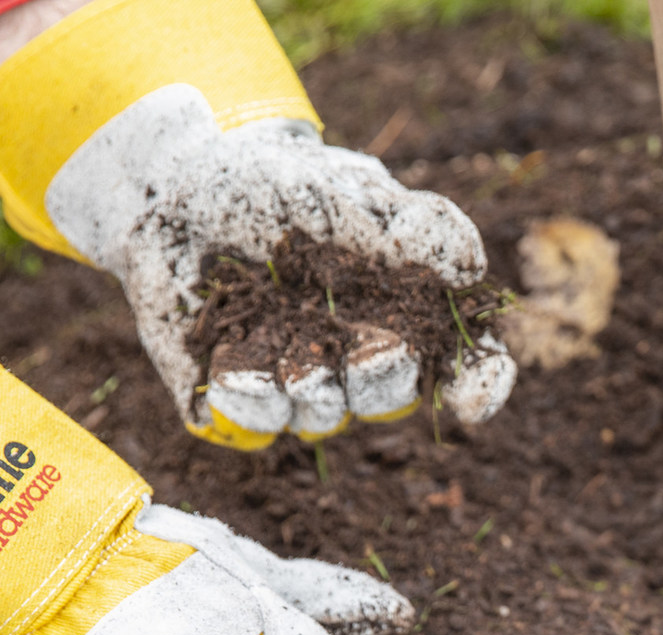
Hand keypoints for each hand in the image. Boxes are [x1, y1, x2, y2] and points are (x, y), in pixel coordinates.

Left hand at [0, 0, 514, 450]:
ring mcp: (294, 388)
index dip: (478, 387)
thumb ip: (416, 226)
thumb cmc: (281, 183)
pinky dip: (242, 388)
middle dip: (372, 368)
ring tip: (269, 317)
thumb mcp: (352, 188)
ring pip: (316, 416)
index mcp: (402, 315)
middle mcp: (354, 363)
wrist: (184, 183)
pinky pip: (249, 424)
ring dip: (300, 372)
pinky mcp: (233, 399)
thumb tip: (469, 271)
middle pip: (385, 400)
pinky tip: (226, 346)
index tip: (471, 401)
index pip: (462, 369)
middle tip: (348, 326)